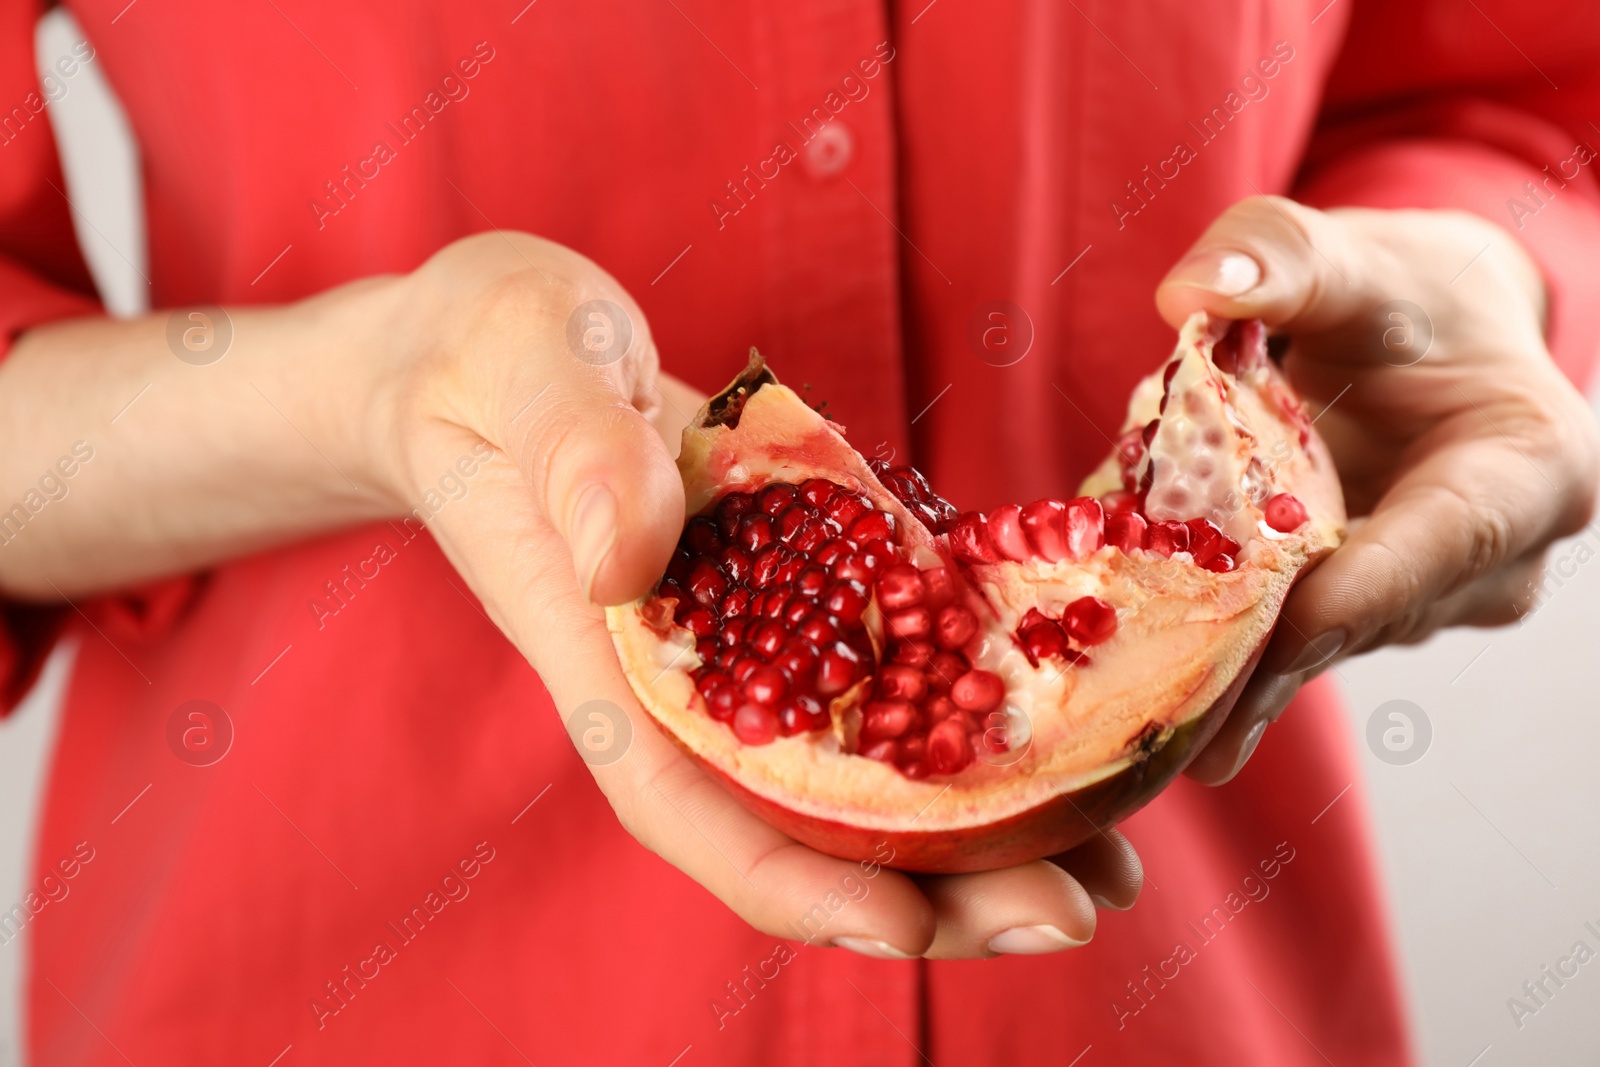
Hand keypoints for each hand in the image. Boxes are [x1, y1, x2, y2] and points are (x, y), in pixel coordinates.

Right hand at [376, 233, 1140, 957]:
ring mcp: (744, 644)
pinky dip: (966, 718)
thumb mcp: (519, 362)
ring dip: (975, 826)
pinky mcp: (794, 593)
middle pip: (797, 822)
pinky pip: (882, 676)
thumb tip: (628, 556)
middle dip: (929, 887)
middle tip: (1074, 909)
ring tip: (1108, 855)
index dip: (791, 881)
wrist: (489, 352)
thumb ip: (572, 448)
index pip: (683, 800)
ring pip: (855, 771)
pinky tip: (1067, 728)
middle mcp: (683, 677)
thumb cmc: (482, 353)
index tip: (906, 930)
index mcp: (604, 649)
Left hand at [1152, 197, 1599, 783]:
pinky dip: (1226, 650)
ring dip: (1234, 658)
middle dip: (1263, 654)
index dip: (1351, 595)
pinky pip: (1294, 640)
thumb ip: (1279, 260)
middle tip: (1168, 721)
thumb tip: (1192, 296)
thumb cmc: (1399, 291)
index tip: (1267, 644)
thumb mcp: (1348, 255)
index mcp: (1531, 468)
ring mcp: (1433, 601)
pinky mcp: (1369, 617)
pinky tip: (1160, 710)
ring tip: (1144, 708)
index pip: (1443, 541)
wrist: (1426, 335)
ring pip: (1323, 641)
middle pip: (1368, 615)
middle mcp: (1498, 560)